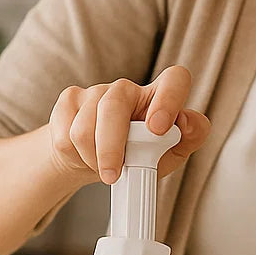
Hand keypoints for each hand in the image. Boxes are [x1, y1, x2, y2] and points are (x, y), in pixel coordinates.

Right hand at [46, 65, 210, 184]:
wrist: (94, 163)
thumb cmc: (137, 157)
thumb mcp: (170, 155)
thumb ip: (190, 137)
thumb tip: (189, 123)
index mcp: (159, 98)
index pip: (174, 79)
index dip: (167, 100)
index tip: (158, 130)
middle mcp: (128, 89)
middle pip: (114, 104)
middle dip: (111, 147)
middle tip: (113, 174)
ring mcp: (96, 91)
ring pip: (85, 127)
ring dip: (92, 159)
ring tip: (103, 166)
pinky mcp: (70, 100)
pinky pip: (66, 134)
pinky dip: (75, 156)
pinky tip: (84, 155)